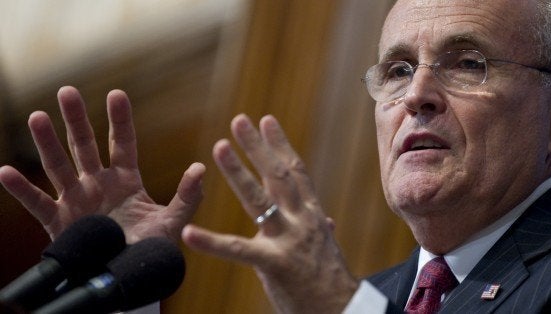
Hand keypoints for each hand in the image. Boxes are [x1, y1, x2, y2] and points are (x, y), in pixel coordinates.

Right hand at [0, 86, 204, 242]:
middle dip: (76, 120)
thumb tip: (200, 168)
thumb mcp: (172, 221)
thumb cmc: (150, 249)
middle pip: (84, 146)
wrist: (128, 277)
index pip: (123, 143)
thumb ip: (188, 196)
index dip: (120, 120)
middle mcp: (98, 184)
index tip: (116, 94)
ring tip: (37, 116)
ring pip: (58, 166)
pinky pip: (38, 203)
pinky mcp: (59, 221)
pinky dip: (22, 190)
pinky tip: (6, 171)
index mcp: (126, 181)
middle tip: (67, 92)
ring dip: (46, 143)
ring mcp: (77, 200)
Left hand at [182, 114, 357, 313]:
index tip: (267, 120)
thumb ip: (319, 230)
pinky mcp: (276, 264)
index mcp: (312, 215)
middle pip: (278, 175)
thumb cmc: (330, 282)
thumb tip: (327, 220)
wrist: (344, 311)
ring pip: (260, 200)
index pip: (295, 172)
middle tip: (239, 119)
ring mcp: (290, 240)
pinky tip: (189, 233)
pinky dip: (213, 242)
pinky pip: (239, 250)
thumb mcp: (326, 249)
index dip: (280, 144)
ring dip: (238, 171)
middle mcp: (303, 220)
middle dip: (258, 146)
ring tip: (219, 146)